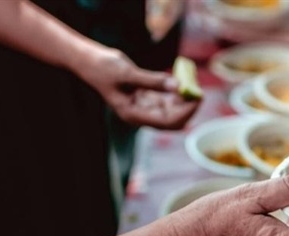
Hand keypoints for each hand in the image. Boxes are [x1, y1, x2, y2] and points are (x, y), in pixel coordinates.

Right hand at [76, 47, 199, 129]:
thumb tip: (178, 86)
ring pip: (171, 110)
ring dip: (184, 100)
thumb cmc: (104, 68)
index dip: (185, 112)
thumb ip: (153, 81)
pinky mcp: (145, 98)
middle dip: (187, 108)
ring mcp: (143, 108)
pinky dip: (176, 93)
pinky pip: (166, 100)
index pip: (167, 121)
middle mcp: (140, 115)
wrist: (89, 62)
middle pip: (172, 120)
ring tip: (194, 84)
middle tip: (199, 91)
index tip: (197, 97)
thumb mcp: (128, 73)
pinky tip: (184, 82)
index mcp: (133, 115)